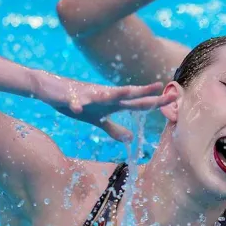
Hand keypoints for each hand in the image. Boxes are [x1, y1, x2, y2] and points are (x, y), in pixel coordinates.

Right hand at [34, 71, 176, 141]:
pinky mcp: (71, 97)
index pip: (138, 102)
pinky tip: (77, 107)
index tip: (175, 98)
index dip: (155, 101)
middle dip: (145, 92)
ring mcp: (88, 95)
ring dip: (115, 93)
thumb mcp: (97, 119)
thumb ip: (113, 128)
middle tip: (162, 88)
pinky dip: (76, 103)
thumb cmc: (76, 102)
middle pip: (128, 94)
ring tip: (129, 90)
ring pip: (103, 93)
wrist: (50, 88)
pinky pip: (74, 101)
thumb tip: (130, 138)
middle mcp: (104, 96)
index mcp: (112, 102)